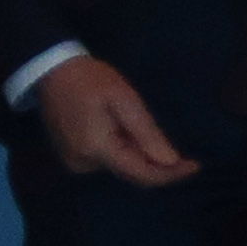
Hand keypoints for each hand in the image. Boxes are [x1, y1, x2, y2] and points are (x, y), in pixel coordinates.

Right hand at [36, 57, 199, 185]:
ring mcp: (74, 163)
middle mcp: (83, 165)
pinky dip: (124, 151)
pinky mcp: (72, 157)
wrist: (50, 71)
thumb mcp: (124, 100)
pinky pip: (107, 161)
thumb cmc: (90, 80)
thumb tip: (170, 161)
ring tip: (140, 126)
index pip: (142, 175)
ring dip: (139, 154)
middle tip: (178, 147)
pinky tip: (126, 131)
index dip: (171, 174)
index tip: (196, 166)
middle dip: (157, 163)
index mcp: (96, 150)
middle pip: (131, 173)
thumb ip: (146, 133)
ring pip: (120, 167)